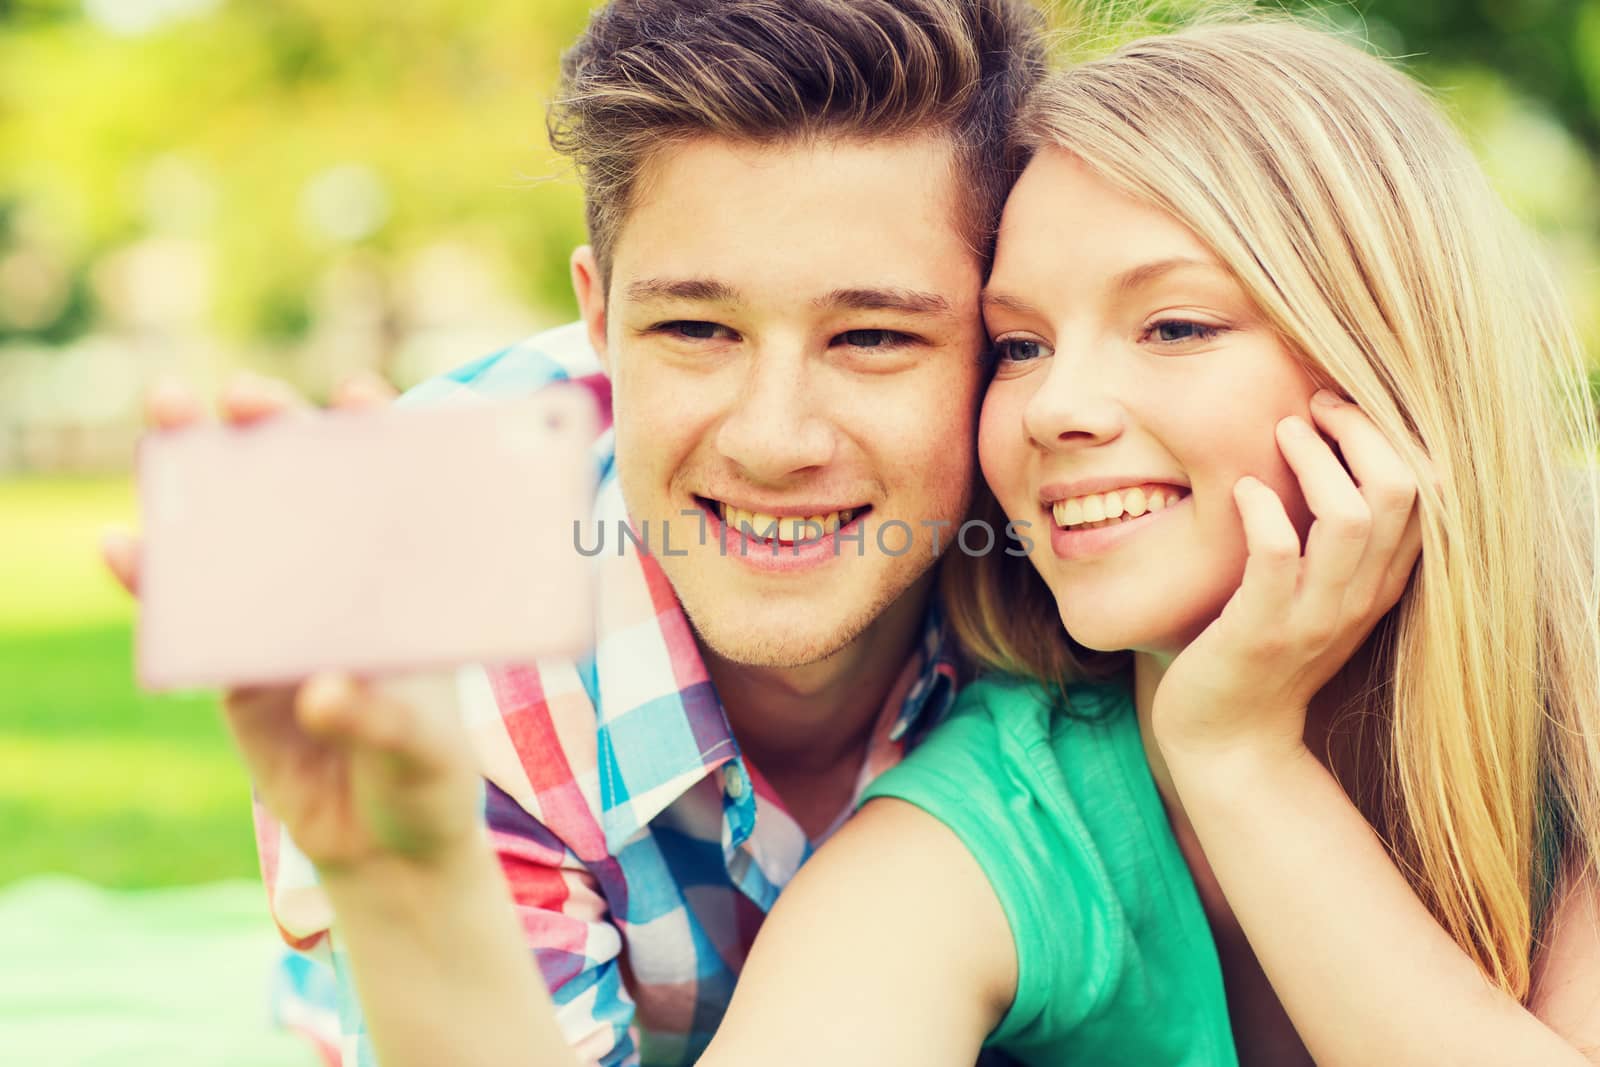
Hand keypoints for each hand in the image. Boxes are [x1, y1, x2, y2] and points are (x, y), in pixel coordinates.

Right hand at [102, 372, 485, 878]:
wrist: (381, 848)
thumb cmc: (427, 781)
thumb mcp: (423, 751)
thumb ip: (380, 719)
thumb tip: (319, 689)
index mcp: (406, 593)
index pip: (394, 498)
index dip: (374, 439)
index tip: (355, 395)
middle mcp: (343, 592)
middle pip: (305, 497)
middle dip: (273, 436)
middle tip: (244, 394)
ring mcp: (283, 623)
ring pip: (236, 538)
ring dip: (198, 479)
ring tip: (166, 415)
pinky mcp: (234, 669)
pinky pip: (189, 616)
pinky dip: (154, 581)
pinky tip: (121, 545)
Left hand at [1151, 390, 1423, 762]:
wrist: (1228, 740)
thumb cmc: (1261, 652)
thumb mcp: (1317, 595)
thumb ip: (1335, 542)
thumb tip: (1324, 452)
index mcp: (1380, 583)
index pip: (1430, 495)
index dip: (1396, 437)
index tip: (1343, 410)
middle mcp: (1360, 597)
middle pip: (1401, 491)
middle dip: (1361, 432)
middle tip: (1314, 408)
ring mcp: (1314, 617)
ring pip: (1348, 517)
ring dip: (1315, 461)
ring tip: (1282, 432)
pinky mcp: (1261, 631)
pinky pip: (1276, 555)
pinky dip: (1261, 510)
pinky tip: (1241, 491)